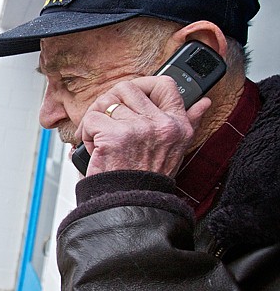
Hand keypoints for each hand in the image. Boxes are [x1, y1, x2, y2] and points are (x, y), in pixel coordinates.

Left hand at [75, 76, 210, 176]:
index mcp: (178, 126)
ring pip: (106, 103)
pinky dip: (87, 133)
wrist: (130, 205)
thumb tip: (203, 102)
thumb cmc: (146, 179)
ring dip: (96, 122)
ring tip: (101, 140)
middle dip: (109, 103)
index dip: (143, 84)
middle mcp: (162, 125)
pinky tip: (95, 149)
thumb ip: (190, 122)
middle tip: (105, 122)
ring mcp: (139, 129)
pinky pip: (92, 119)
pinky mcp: (116, 136)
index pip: (165, 84)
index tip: (130, 97)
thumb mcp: (176, 150)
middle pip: (126, 88)